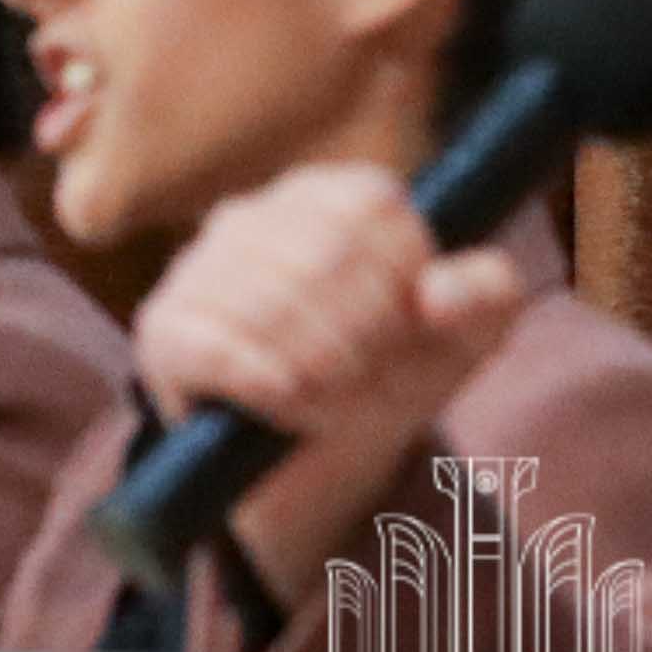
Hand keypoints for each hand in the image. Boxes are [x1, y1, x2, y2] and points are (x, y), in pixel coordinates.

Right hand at [132, 164, 522, 603]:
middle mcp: (256, 213)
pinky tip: (287, 405)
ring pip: (270, 305)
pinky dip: (266, 386)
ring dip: (319, 373)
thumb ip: (487, 295)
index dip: (401, 286)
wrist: (313, 455)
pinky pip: (216, 347)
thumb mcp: (463, 336)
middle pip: (323, 259)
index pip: (375, 212)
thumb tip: (440, 293)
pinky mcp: (164, 328)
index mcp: (331, 195)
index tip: (405, 336)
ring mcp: (199, 267)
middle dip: (361, 340)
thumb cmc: (391, 372)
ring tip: (334, 403)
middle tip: (370, 385)